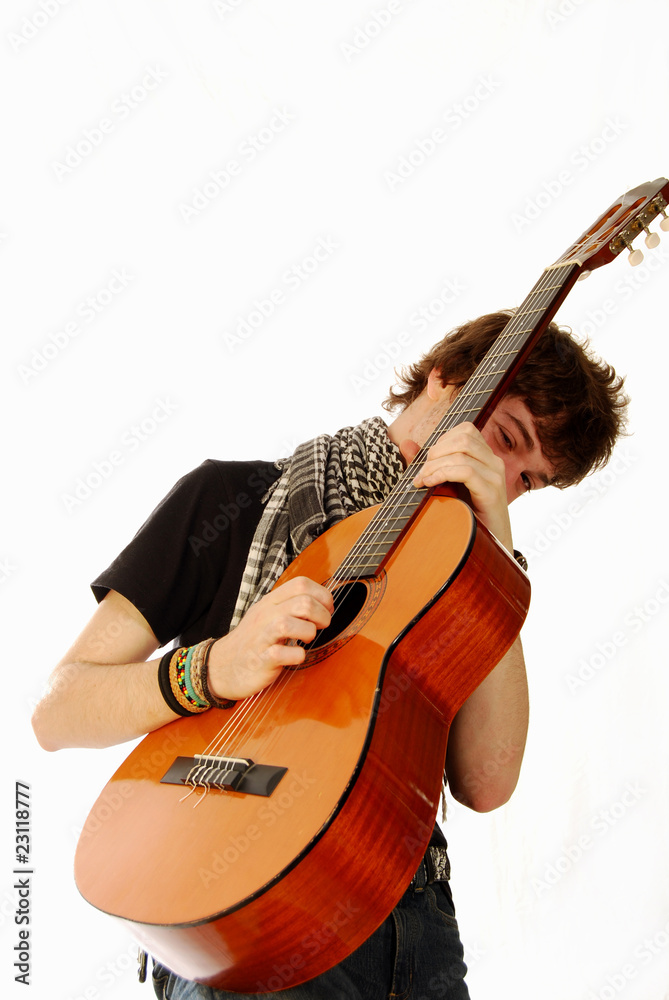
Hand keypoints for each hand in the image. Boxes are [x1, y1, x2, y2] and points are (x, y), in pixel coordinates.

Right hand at [207, 577, 333, 700]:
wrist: (222, 667)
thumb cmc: (252, 641)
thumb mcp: (268, 614)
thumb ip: (291, 604)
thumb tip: (323, 600)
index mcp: (270, 601)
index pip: (301, 584)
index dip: (322, 594)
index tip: (327, 609)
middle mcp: (266, 615)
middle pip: (303, 602)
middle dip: (322, 615)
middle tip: (321, 626)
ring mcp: (262, 637)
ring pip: (290, 624)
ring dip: (309, 632)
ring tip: (307, 639)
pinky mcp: (261, 660)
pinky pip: (282, 653)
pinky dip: (296, 655)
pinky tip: (296, 656)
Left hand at [403, 423, 512, 550]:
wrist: (492, 544)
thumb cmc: (469, 515)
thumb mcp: (446, 485)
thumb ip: (428, 464)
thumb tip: (405, 443)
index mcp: (486, 457)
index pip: (466, 430)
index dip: (441, 440)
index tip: (427, 461)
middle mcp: (494, 462)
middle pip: (463, 438)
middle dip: (435, 453)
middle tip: (421, 474)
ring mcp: (495, 476)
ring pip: (462, 452)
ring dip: (435, 464)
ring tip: (422, 481)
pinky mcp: (492, 492)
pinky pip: (466, 471)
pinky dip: (443, 474)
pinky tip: (430, 484)